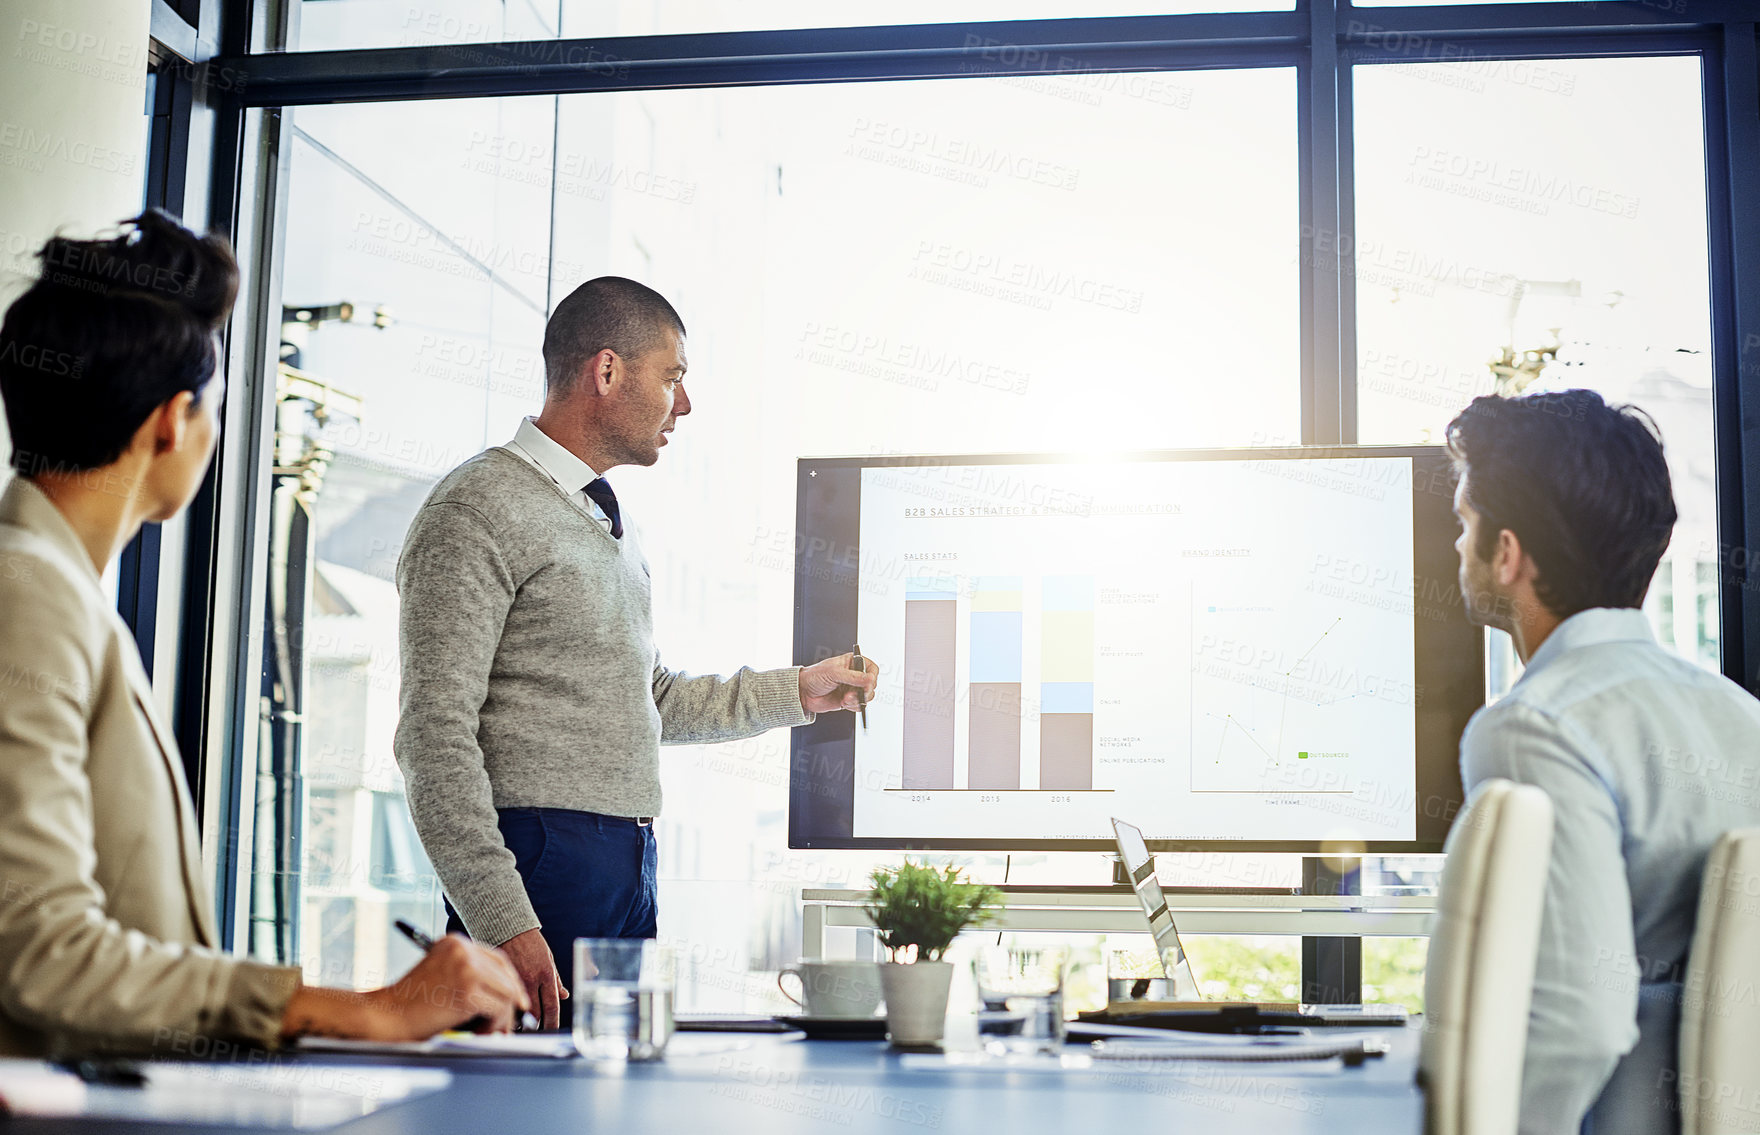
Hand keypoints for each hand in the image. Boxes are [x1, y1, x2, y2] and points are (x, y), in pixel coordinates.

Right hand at [282, 934, 528, 1041]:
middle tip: (509, 1023)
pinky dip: (493, 1025)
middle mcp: (462, 950)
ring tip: (484, 1031)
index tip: (516, 999)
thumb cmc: (411, 1004)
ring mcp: (466, 969)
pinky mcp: (468, 992)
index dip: (509, 981)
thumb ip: (470, 976)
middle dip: (511, 1001)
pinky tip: (477, 1033)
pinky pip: (498, 1009)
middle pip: (505, 974)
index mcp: (454, 942)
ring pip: (506, 993)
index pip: (496, 959)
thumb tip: (507, 993)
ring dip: (500, 1018)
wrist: (386, 1017)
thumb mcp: (442, 977)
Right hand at [498, 927, 567, 1029]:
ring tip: (521, 1026)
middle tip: (537, 1031)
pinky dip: (509, 1010)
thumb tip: (565, 995)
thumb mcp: (548, 958)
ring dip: (521, 1021)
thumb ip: (556, 979)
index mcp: (546, 974)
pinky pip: (506, 1002)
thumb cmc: (531, 943)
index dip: (552, 1022)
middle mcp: (532, 980)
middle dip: (537, 1025)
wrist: (509, 928)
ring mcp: (515, 982)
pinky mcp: (501, 981)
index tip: (552, 1030)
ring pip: (519, 1011)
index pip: (552, 1006)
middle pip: (536, 1013)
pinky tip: (508, 1014)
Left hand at [798, 652, 878, 713]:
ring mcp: (852, 688)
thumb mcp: (834, 673)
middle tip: (856, 693)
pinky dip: (854, 706)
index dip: (872, 676)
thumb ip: (853, 677)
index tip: (868, 683)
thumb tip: (870, 679)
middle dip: (865, 691)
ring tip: (845, 698)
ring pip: (867, 696)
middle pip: (872, 684)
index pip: (872, 668)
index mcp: (852, 662)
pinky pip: (859, 705)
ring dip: (858, 699)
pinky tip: (843, 702)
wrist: (803, 693)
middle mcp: (854, 675)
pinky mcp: (848, 700)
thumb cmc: (815, 676)